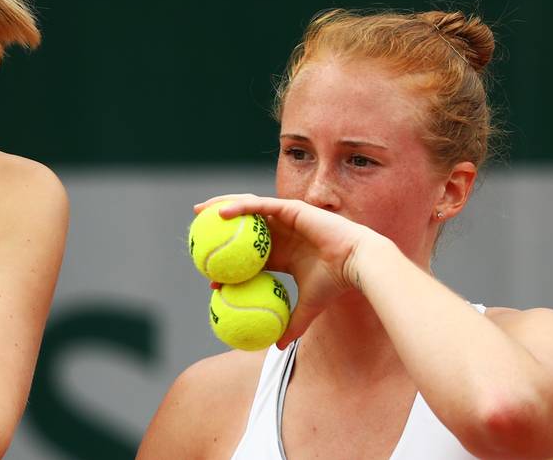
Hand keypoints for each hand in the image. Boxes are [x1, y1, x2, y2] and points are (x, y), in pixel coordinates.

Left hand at [195, 194, 386, 346]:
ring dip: (221, 207)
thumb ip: (293, 324)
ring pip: (247, 209)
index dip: (229, 263)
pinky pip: (259, 206)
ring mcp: (285, 219)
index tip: (209, 276)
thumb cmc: (335, 283)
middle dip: (218, 225)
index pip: (249, 256)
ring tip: (200, 211)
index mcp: (283, 254)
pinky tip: (220, 212)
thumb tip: (278, 347)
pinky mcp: (290, 209)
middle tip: (196, 232)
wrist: (356, 264)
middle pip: (243, 226)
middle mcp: (281, 234)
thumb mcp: (309, 307)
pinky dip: (239, 207)